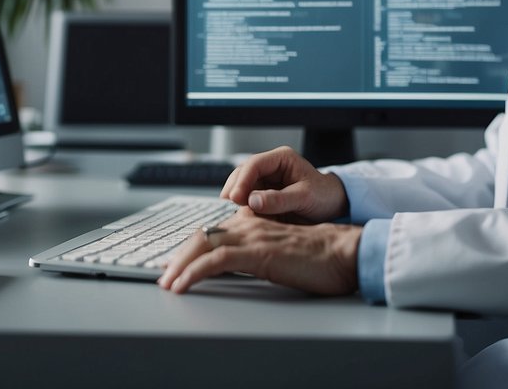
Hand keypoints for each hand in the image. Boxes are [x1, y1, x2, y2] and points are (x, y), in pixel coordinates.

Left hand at [156, 207, 361, 295]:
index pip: (214, 232)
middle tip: (163, 275)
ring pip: (203, 245)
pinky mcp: (257, 253)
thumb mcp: (281, 252)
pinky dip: (194, 272)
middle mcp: (249, 225)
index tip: (175, 262)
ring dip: (180, 266)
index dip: (191, 247)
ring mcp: (252, 237)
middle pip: (202, 236)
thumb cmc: (320, 257)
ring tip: (167, 283)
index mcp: (255, 223)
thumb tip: (241, 264)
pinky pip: (216, 261)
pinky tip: (183, 285)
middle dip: (178, 256)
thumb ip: (260, 252)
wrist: (343, 253)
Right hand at [220, 146, 348, 223]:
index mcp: (282, 158)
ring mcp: (265, 181)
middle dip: (234, 190)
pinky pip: (247, 201)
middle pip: (242, 174)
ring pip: (241, 187)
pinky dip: (242, 210)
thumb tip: (252, 201)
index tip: (236, 198)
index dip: (242, 180)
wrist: (334, 207)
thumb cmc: (324, 196)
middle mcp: (270, 167)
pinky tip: (241, 219)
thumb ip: (280, 199)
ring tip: (234, 215)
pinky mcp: (263, 196)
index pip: (254, 164)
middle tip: (229, 208)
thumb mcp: (305, 197)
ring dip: (236, 201)